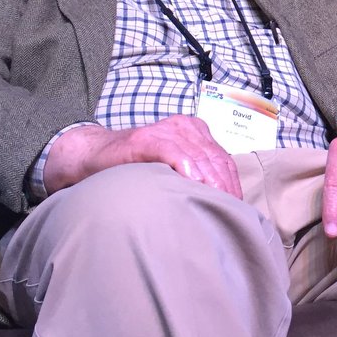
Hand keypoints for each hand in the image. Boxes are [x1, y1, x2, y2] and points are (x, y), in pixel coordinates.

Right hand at [44, 115, 241, 198]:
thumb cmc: (137, 166)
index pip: (223, 159)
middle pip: (214, 158)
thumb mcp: (173, 168)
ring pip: (198, 155)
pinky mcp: (146, 139)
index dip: (232, 184)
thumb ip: (195, 175)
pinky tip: (193, 182)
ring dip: (210, 180)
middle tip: (232, 210)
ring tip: (218, 202)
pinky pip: (171, 150)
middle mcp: (184, 127)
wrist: (97, 156)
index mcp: (196, 131)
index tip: (238, 206)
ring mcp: (165, 131)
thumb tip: (222, 202)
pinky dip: (185, 165)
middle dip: (225, 186)